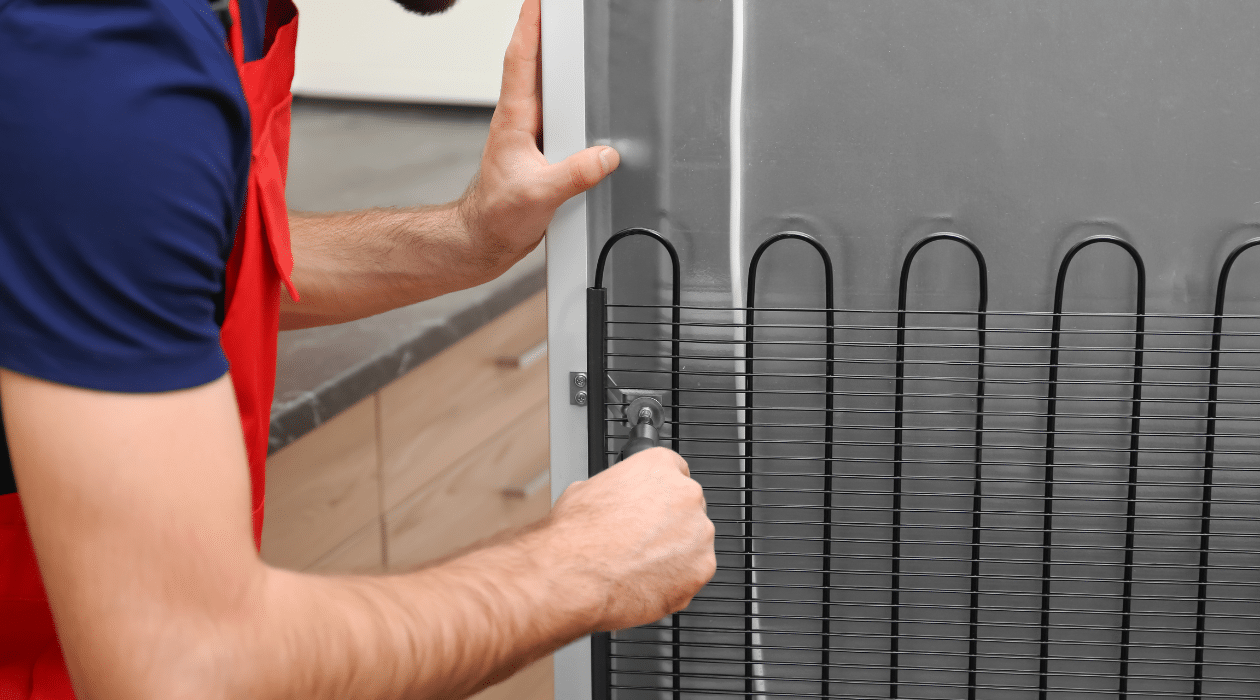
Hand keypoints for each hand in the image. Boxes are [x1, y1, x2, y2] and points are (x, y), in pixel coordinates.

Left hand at [458, 0, 619, 272]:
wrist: (484, 240)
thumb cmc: (497, 217)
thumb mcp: (540, 196)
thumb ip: (574, 175)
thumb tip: (605, 157)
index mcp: (515, 119)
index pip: (522, 58)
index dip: (531, 23)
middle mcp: (520, 119)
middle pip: (533, 60)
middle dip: (545, 27)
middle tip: (557, 6)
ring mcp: (528, 133)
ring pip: (544, 84)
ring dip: (555, 57)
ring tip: (570, 31)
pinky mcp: (538, 148)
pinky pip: (557, 111)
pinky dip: (567, 93)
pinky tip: (578, 90)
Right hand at [541, 448, 716, 630]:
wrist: (573, 576)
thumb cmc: (575, 535)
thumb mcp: (585, 489)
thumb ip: (615, 488)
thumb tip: (613, 497)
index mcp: (659, 465)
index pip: (674, 469)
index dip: (660, 491)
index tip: (652, 504)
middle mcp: (686, 494)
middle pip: (687, 506)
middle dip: (669, 522)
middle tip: (642, 538)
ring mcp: (698, 532)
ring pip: (694, 540)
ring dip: (674, 550)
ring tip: (641, 563)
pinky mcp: (702, 567)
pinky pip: (694, 571)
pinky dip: (677, 578)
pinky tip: (648, 580)